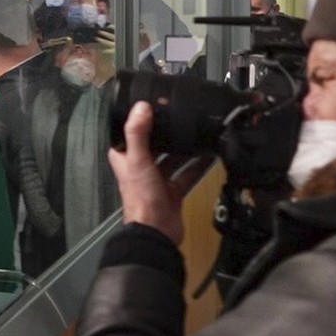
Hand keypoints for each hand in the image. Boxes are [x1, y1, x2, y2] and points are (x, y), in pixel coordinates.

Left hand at [108, 101, 187, 243]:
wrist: (156, 231)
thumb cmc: (141, 195)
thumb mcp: (138, 160)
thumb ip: (138, 133)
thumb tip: (141, 106)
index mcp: (125, 158)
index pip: (129, 133)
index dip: (139, 119)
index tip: (154, 104)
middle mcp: (140, 166)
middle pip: (154, 143)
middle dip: (166, 132)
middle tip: (183, 114)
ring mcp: (157, 179)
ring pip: (172, 158)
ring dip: (184, 148)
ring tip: (198, 131)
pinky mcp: (173, 190)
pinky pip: (187, 174)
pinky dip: (197, 166)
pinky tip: (210, 155)